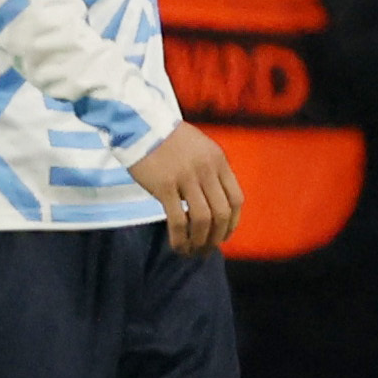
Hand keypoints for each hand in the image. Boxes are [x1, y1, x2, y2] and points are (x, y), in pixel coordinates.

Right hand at [130, 122, 244, 258]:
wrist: (142, 126)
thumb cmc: (170, 140)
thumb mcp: (201, 150)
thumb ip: (211, 172)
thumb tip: (216, 203)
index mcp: (219, 161)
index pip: (236, 199)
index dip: (233, 222)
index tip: (225, 235)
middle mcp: (207, 170)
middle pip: (222, 213)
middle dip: (217, 237)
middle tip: (208, 250)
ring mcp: (186, 178)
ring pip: (202, 219)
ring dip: (200, 241)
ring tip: (193, 252)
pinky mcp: (164, 186)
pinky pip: (177, 220)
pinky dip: (180, 238)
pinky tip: (178, 247)